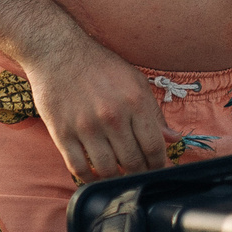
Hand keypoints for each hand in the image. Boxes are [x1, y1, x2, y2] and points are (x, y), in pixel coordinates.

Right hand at [24, 33, 168, 183]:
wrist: (57, 52)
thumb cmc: (99, 66)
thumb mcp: (135, 80)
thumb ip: (154, 112)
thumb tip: (173, 138)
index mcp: (134, 102)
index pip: (154, 147)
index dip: (159, 164)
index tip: (158, 168)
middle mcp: (112, 117)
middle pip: (133, 163)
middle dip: (140, 173)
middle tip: (140, 175)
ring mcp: (85, 127)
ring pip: (107, 170)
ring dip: (116, 179)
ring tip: (120, 177)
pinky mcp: (62, 134)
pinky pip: (79, 168)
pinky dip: (89, 179)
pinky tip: (96, 177)